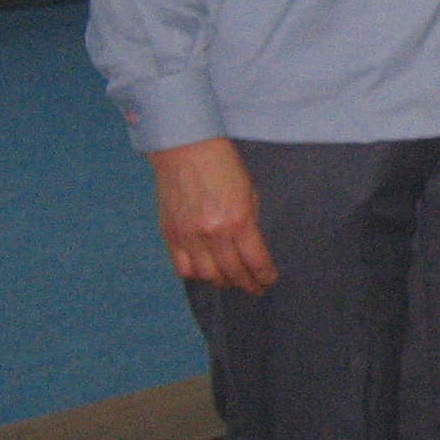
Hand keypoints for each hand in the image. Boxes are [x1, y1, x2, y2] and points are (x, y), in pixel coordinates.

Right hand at [147, 137, 275, 293]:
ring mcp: (189, 237)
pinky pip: (182, 268)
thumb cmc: (223, 166)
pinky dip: (195, 275)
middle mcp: (213, 234)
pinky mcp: (170, 235)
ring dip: (221, 282)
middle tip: (253, 288)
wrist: (186, 150)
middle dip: (246, 284)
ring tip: (231, 282)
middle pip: (232, 273)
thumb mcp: (249, 192)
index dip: (264, 276)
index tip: (268, 281)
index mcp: (239, 222)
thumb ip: (250, 221)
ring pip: (207, 276)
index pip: (255, 262)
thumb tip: (251, 247)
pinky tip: (205, 273)